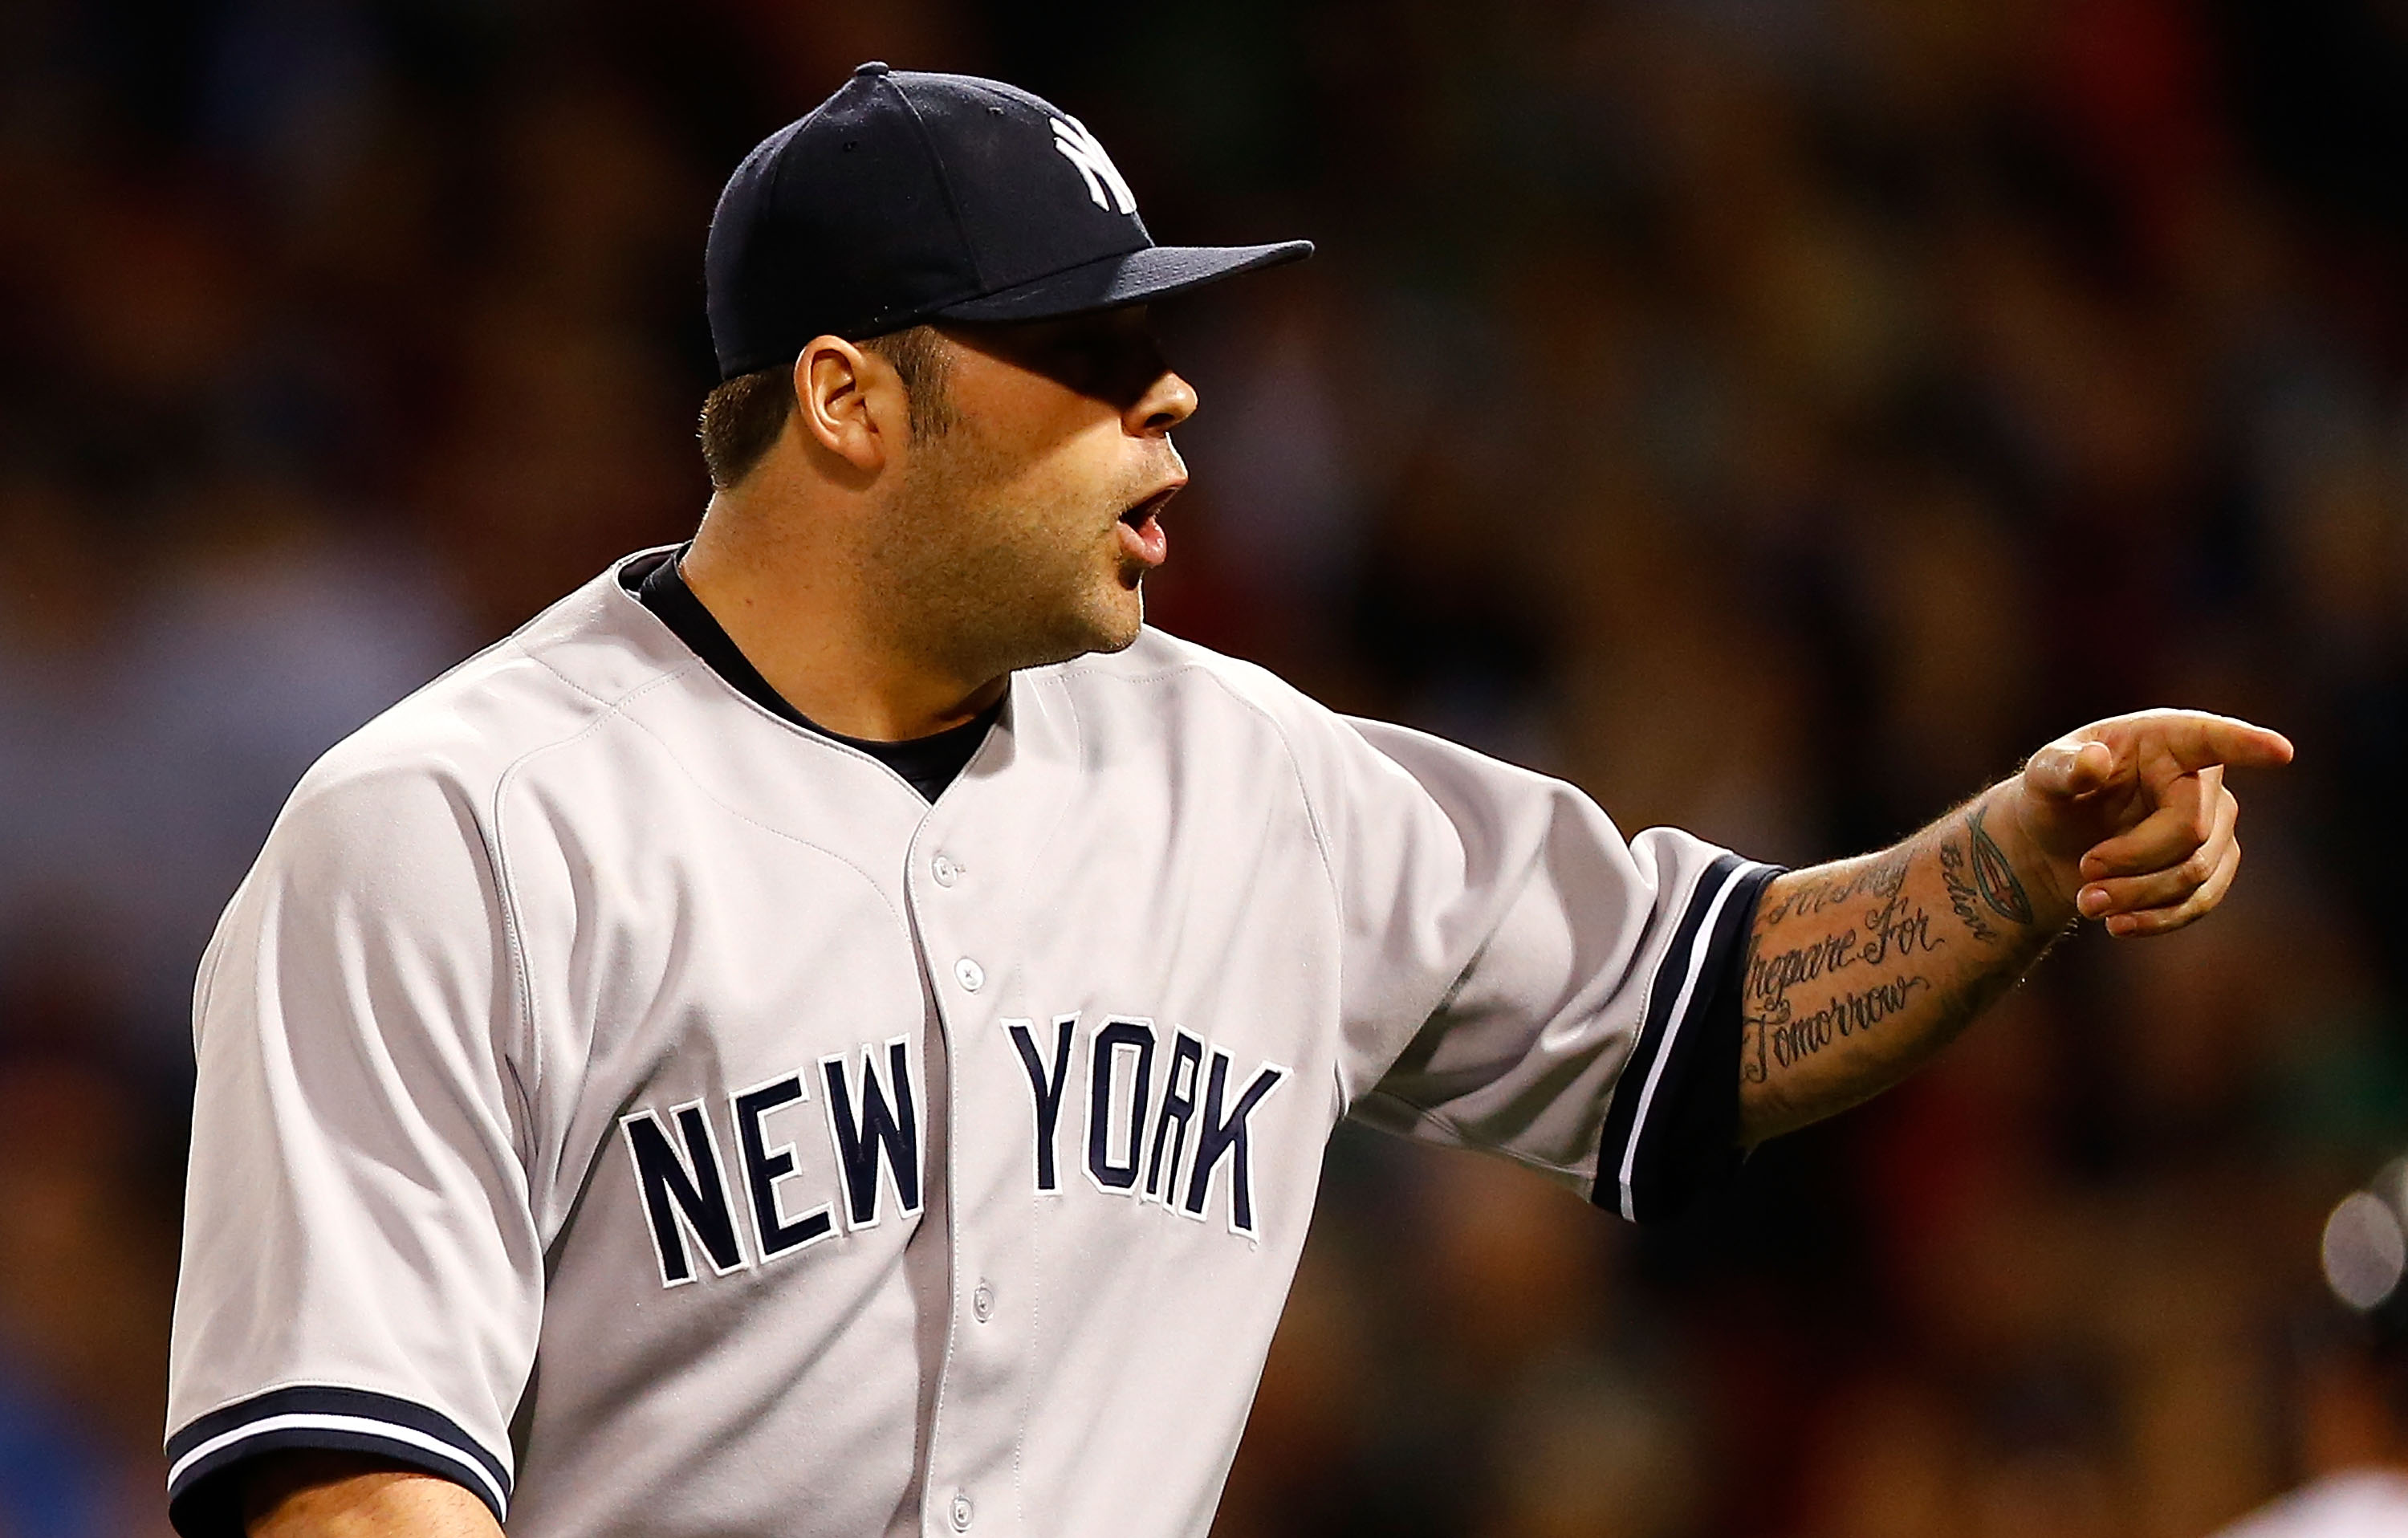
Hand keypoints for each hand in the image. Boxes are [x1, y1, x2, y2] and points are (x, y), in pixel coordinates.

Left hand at [1996, 710, 2293, 937]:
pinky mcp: (2213, 864)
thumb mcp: (2041, 777)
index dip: (2246, 746)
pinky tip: (2117, 925)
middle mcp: (2202, 777)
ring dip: (2138, 896)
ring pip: (2196, 873)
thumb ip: (2061, 768)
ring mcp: (2216, 822)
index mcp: (2165, 738)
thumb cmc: (2050, 796)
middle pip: (2192, 831)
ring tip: (2087, 903)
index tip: (2280, 752)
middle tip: (2086, 871)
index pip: (2212, 738)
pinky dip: (2157, 919)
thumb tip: (2093, 760)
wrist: (2053, 844)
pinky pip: (2199, 901)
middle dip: (2135, 860)